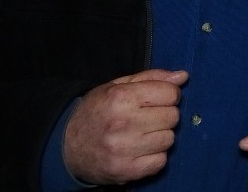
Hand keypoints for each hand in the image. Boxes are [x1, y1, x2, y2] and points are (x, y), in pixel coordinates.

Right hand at [63, 69, 187, 184]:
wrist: (65, 146)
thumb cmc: (96, 112)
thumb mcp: (117, 86)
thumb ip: (151, 78)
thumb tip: (182, 76)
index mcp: (121, 97)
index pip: (171, 93)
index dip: (168, 95)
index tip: (157, 99)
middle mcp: (123, 123)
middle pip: (173, 117)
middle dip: (165, 115)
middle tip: (148, 117)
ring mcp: (124, 149)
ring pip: (169, 139)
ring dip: (160, 136)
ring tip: (142, 134)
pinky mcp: (126, 171)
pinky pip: (160, 161)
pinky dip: (155, 156)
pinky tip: (140, 150)